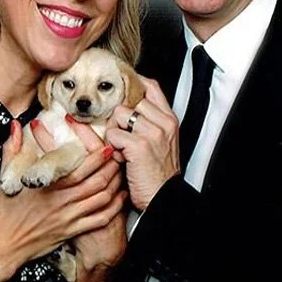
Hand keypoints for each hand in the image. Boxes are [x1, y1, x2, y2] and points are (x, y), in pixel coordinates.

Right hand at [0, 121, 122, 280]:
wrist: (5, 244)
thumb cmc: (5, 212)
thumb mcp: (6, 177)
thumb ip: (12, 148)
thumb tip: (14, 124)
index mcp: (49, 186)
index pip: (82, 169)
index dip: (99, 157)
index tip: (107, 147)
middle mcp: (63, 201)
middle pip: (98, 182)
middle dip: (113, 168)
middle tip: (120, 157)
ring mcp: (70, 217)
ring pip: (102, 199)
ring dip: (116, 185)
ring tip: (122, 174)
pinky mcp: (72, 231)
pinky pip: (100, 219)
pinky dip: (114, 208)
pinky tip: (119, 199)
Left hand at [105, 78, 178, 210]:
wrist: (163, 199)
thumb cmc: (158, 175)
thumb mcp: (161, 143)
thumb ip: (149, 123)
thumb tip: (125, 108)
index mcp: (169, 120)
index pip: (151, 86)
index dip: (133, 83)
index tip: (120, 87)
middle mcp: (163, 122)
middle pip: (129, 100)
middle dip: (119, 118)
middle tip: (122, 138)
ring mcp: (152, 132)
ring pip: (118, 115)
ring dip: (113, 132)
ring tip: (122, 150)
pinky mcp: (139, 144)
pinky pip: (113, 134)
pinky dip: (112, 148)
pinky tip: (121, 159)